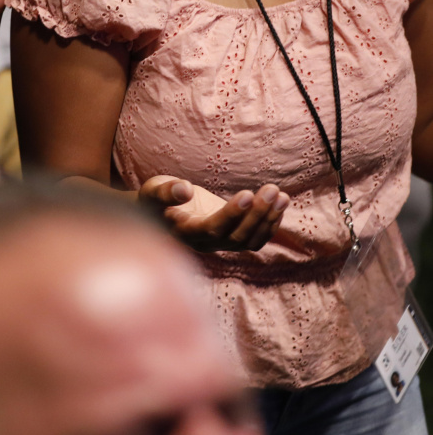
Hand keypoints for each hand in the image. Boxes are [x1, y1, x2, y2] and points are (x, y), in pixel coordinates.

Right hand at [140, 175, 289, 252]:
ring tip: (280, 195)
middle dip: (257, 214)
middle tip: (271, 190)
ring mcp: (220, 244)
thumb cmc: (154, 200)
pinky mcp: (232, 238)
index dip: (231, 214)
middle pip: (236, 236)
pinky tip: (280, 202)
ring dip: (268, 219)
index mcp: (184, 233)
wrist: (160, 212)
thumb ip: (166, 191)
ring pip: (250, 241)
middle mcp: (204, 244)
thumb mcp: (153, 191)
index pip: (212, 228)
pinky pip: (256, 239)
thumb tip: (185, 190)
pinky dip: (271, 223)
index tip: (247, 193)